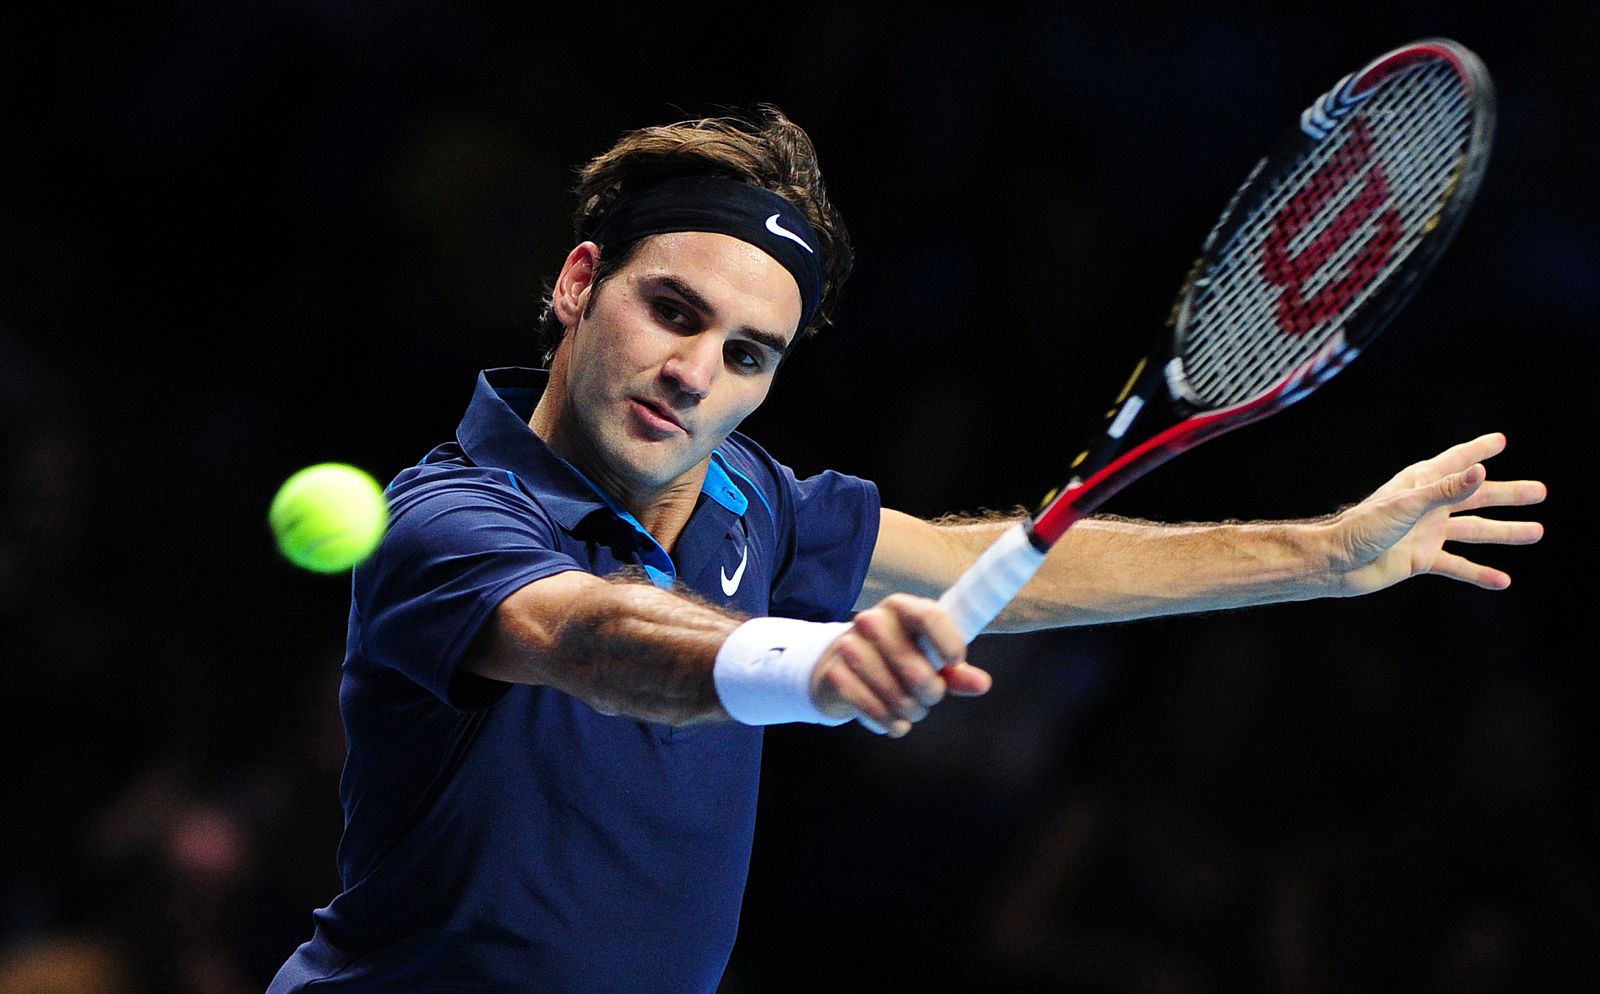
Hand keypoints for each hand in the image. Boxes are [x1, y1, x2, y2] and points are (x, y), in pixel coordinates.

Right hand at [811, 593, 992, 736]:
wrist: (838, 668)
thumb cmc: (893, 661)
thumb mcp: (927, 661)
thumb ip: (955, 672)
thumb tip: (982, 684)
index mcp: (902, 609)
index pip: (930, 616)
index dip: (948, 643)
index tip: (955, 663)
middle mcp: (873, 620)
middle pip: (915, 667)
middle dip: (929, 694)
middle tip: (929, 699)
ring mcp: (849, 645)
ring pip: (894, 692)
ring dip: (909, 711)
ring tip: (909, 711)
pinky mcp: (834, 673)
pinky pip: (871, 707)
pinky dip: (887, 721)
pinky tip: (893, 723)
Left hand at [1328, 432, 1545, 595]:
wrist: (1337, 563)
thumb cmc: (1363, 528)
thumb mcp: (1408, 506)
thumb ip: (1445, 490)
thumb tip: (1482, 472)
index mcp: (1420, 484)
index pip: (1456, 462)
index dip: (1477, 451)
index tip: (1500, 441)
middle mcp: (1426, 506)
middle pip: (1475, 497)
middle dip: (1507, 495)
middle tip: (1540, 492)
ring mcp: (1426, 533)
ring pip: (1473, 530)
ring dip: (1503, 532)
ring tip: (1536, 532)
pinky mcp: (1421, 558)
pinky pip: (1457, 565)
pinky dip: (1479, 572)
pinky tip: (1502, 580)